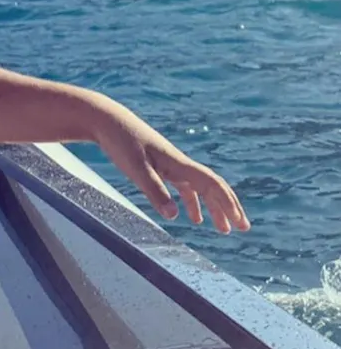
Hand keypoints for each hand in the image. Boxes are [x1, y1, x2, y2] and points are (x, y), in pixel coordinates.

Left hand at [93, 101, 248, 233]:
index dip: (228, 203)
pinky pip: (184, 186)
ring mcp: (170, 164)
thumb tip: (175, 217)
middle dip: (229, 207)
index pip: (212, 184)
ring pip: (199, 188)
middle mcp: (180, 163)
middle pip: (212, 186)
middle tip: (242, 228)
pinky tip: (191, 216)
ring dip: (213, 208)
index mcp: (179, 164)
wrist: (106, 120)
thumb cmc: (121, 142)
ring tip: (222, 229)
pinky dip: (192, 202)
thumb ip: (155, 192)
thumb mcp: (136, 169)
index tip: (239, 222)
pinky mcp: (159, 165)